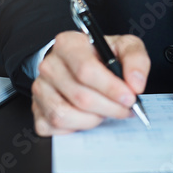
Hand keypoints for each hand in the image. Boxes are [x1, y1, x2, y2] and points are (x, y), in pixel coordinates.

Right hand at [31, 31, 149, 135]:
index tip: (129, 97)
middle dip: (109, 107)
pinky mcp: (37, 109)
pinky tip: (88, 116)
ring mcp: (40, 88)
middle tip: (125, 109)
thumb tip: (135, 83)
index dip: (110, 88)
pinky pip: (56, 128)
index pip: (86, 70)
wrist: (82, 65)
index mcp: (68, 44)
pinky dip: (77, 127)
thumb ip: (136, 60)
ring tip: (106, 111)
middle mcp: (49, 65)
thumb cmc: (102, 56)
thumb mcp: (124, 47)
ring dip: (93, 119)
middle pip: (80, 96)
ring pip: (65, 115)